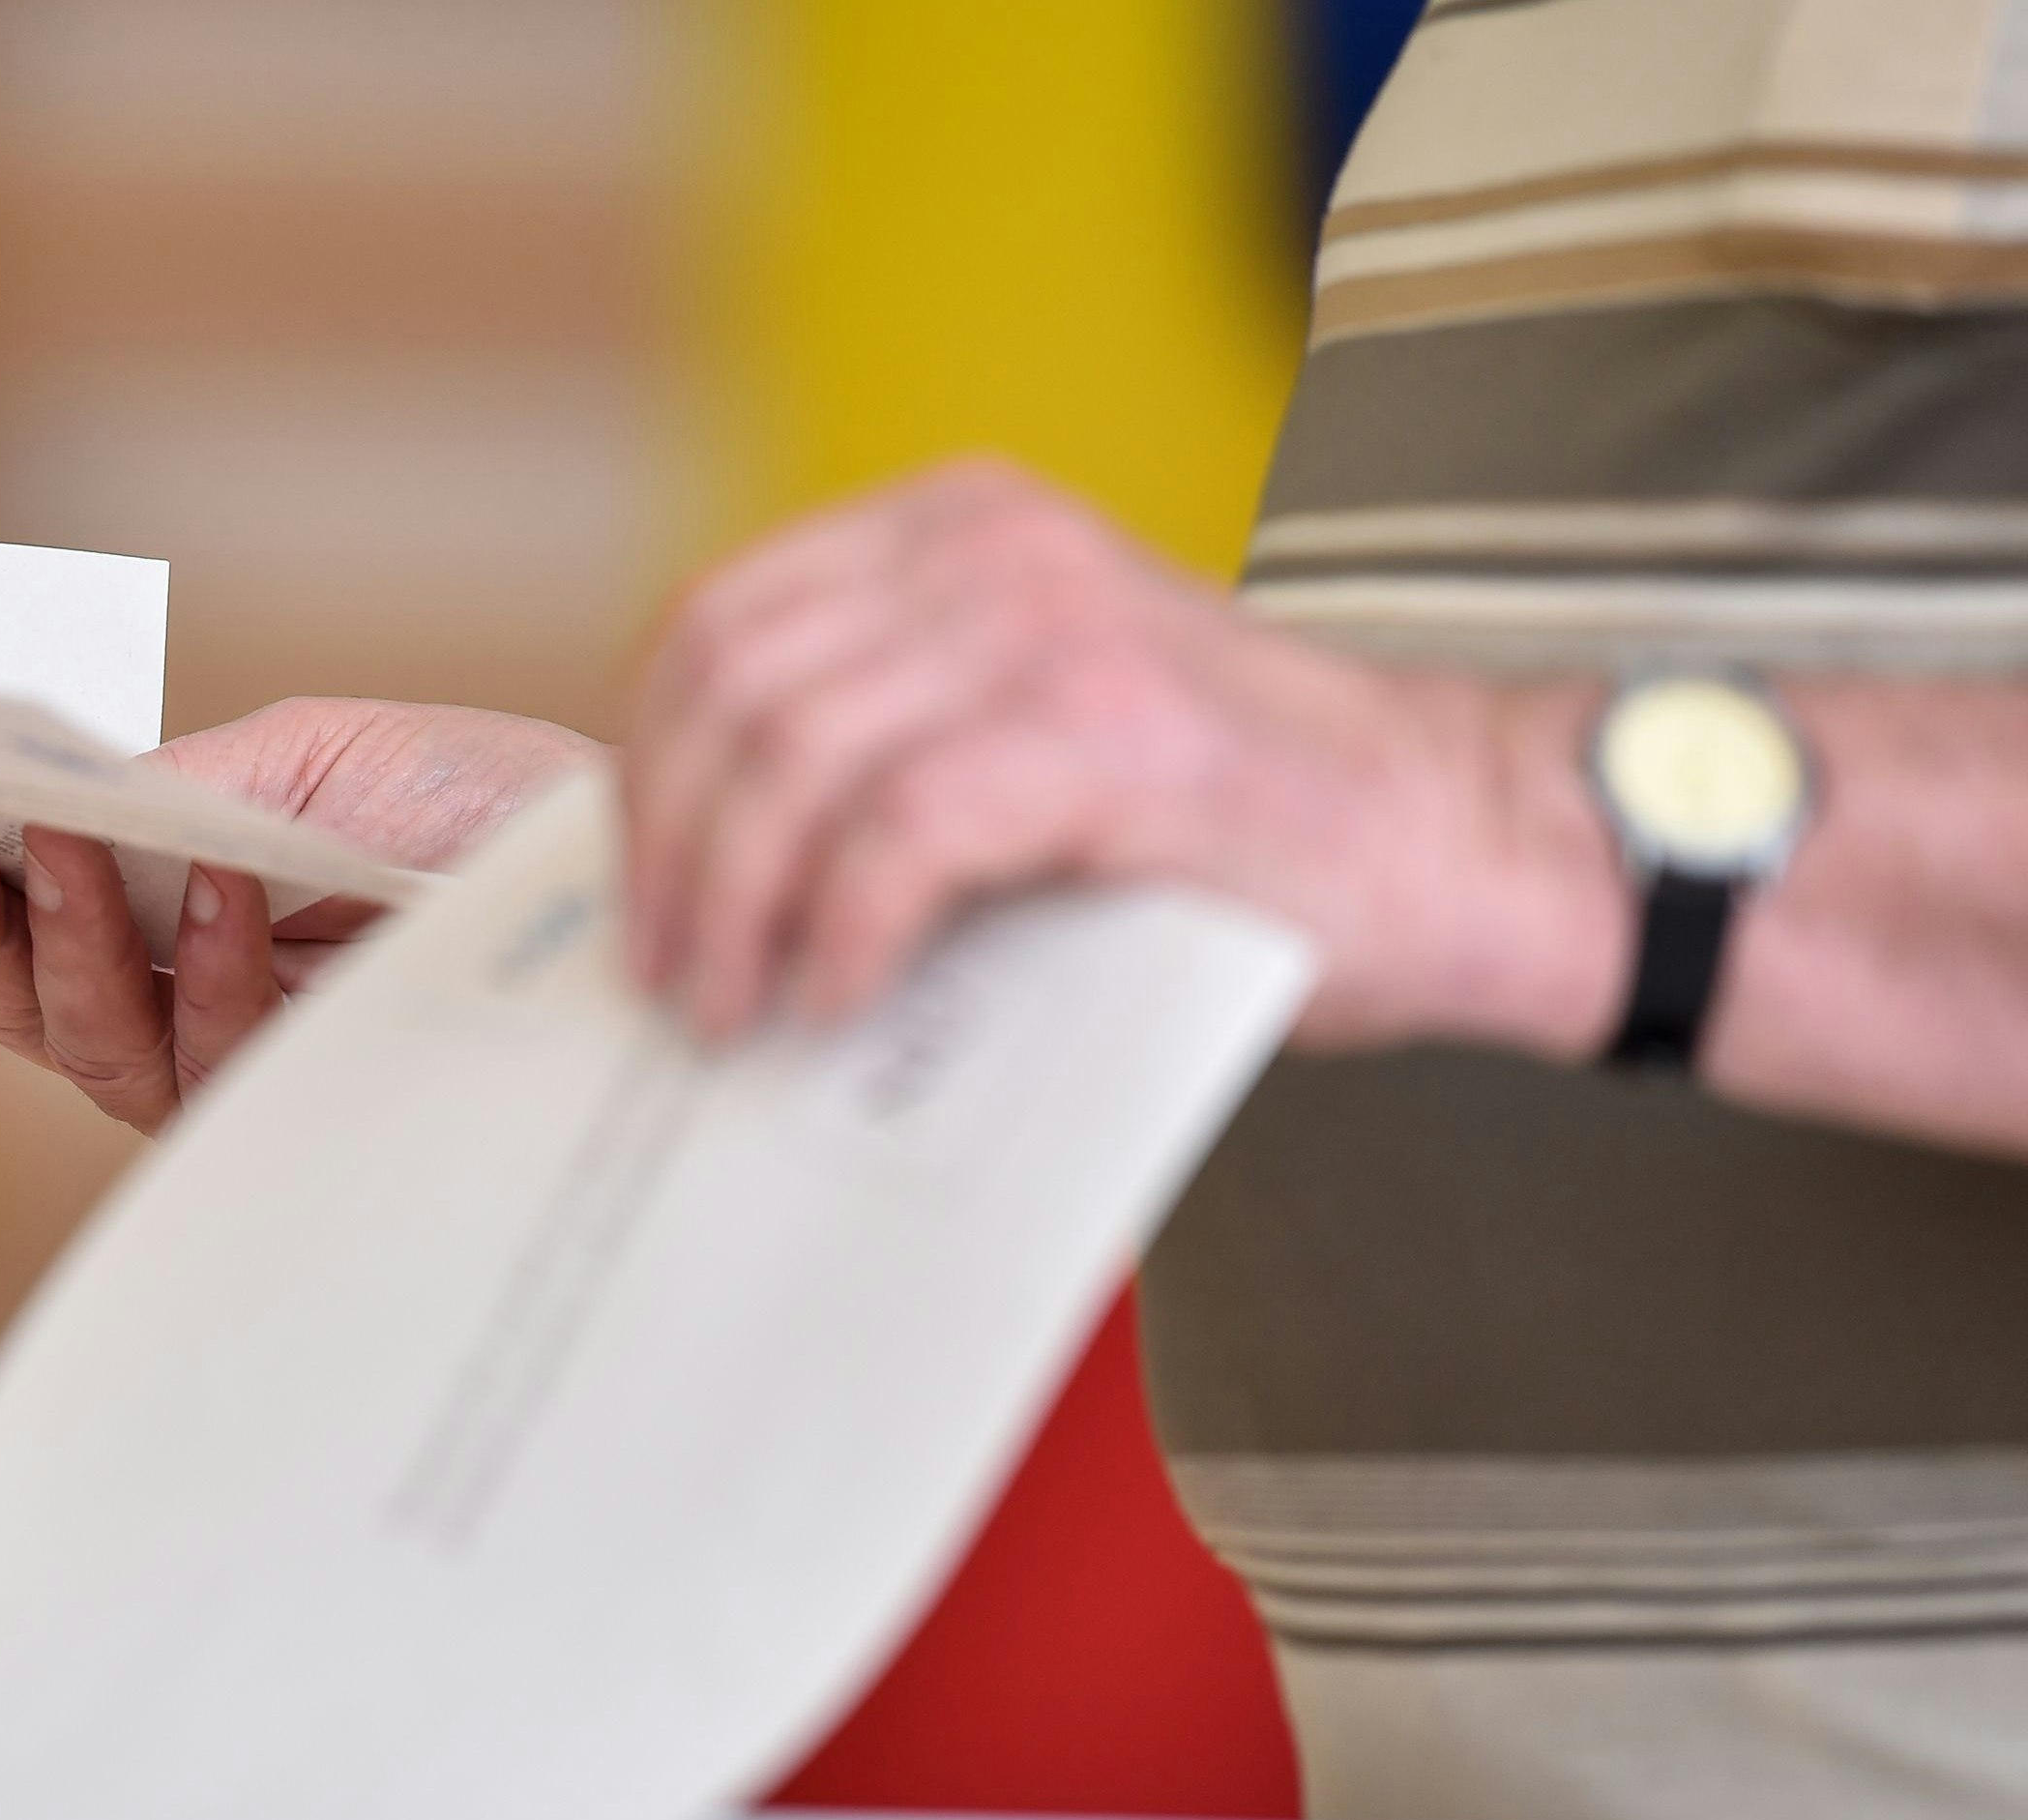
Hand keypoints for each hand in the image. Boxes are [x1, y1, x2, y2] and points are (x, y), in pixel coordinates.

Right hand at [0, 697, 599, 1130]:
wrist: (619, 869)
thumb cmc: (471, 803)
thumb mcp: (307, 759)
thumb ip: (168, 785)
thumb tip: (31, 808)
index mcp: (149, 917)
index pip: (1, 945)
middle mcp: (173, 1007)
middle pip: (16, 1010)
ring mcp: (235, 1069)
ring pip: (96, 1047)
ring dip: (71, 939)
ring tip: (73, 843)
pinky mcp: (307, 1113)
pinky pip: (218, 1060)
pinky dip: (209, 969)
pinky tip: (223, 892)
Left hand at [623, 459, 1626, 1053]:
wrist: (1456, 843)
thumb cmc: (1232, 824)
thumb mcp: (1025, 728)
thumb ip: (888, 743)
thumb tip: (703, 876)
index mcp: (957, 526)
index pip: (720, 624)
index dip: (653, 770)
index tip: (646, 895)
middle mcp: (992, 548)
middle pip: (729, 685)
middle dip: (671, 848)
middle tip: (674, 978)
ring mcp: (1051, 632)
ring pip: (791, 757)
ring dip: (734, 907)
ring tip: (736, 1011)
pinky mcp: (1107, 734)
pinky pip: (898, 833)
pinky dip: (839, 932)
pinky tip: (837, 999)